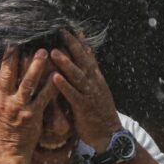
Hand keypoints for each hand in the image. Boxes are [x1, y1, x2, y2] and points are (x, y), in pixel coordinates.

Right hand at [0, 47, 58, 161]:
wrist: (7, 157)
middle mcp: (3, 101)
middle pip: (8, 73)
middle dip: (13, 55)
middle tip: (19, 40)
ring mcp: (18, 107)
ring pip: (27, 81)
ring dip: (35, 65)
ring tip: (43, 51)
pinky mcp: (33, 115)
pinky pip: (43, 97)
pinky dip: (50, 86)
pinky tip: (57, 74)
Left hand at [50, 30, 121, 152]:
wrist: (109, 135)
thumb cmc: (99, 114)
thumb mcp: (97, 92)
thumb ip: (89, 77)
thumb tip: (86, 62)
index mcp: (96, 80)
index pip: (88, 57)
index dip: (80, 43)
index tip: (72, 29)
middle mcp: (94, 84)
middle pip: (83, 61)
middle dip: (72, 45)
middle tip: (61, 31)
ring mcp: (89, 95)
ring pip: (77, 75)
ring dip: (66, 63)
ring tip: (54, 51)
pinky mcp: (84, 107)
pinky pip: (73, 94)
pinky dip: (64, 85)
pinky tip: (55, 77)